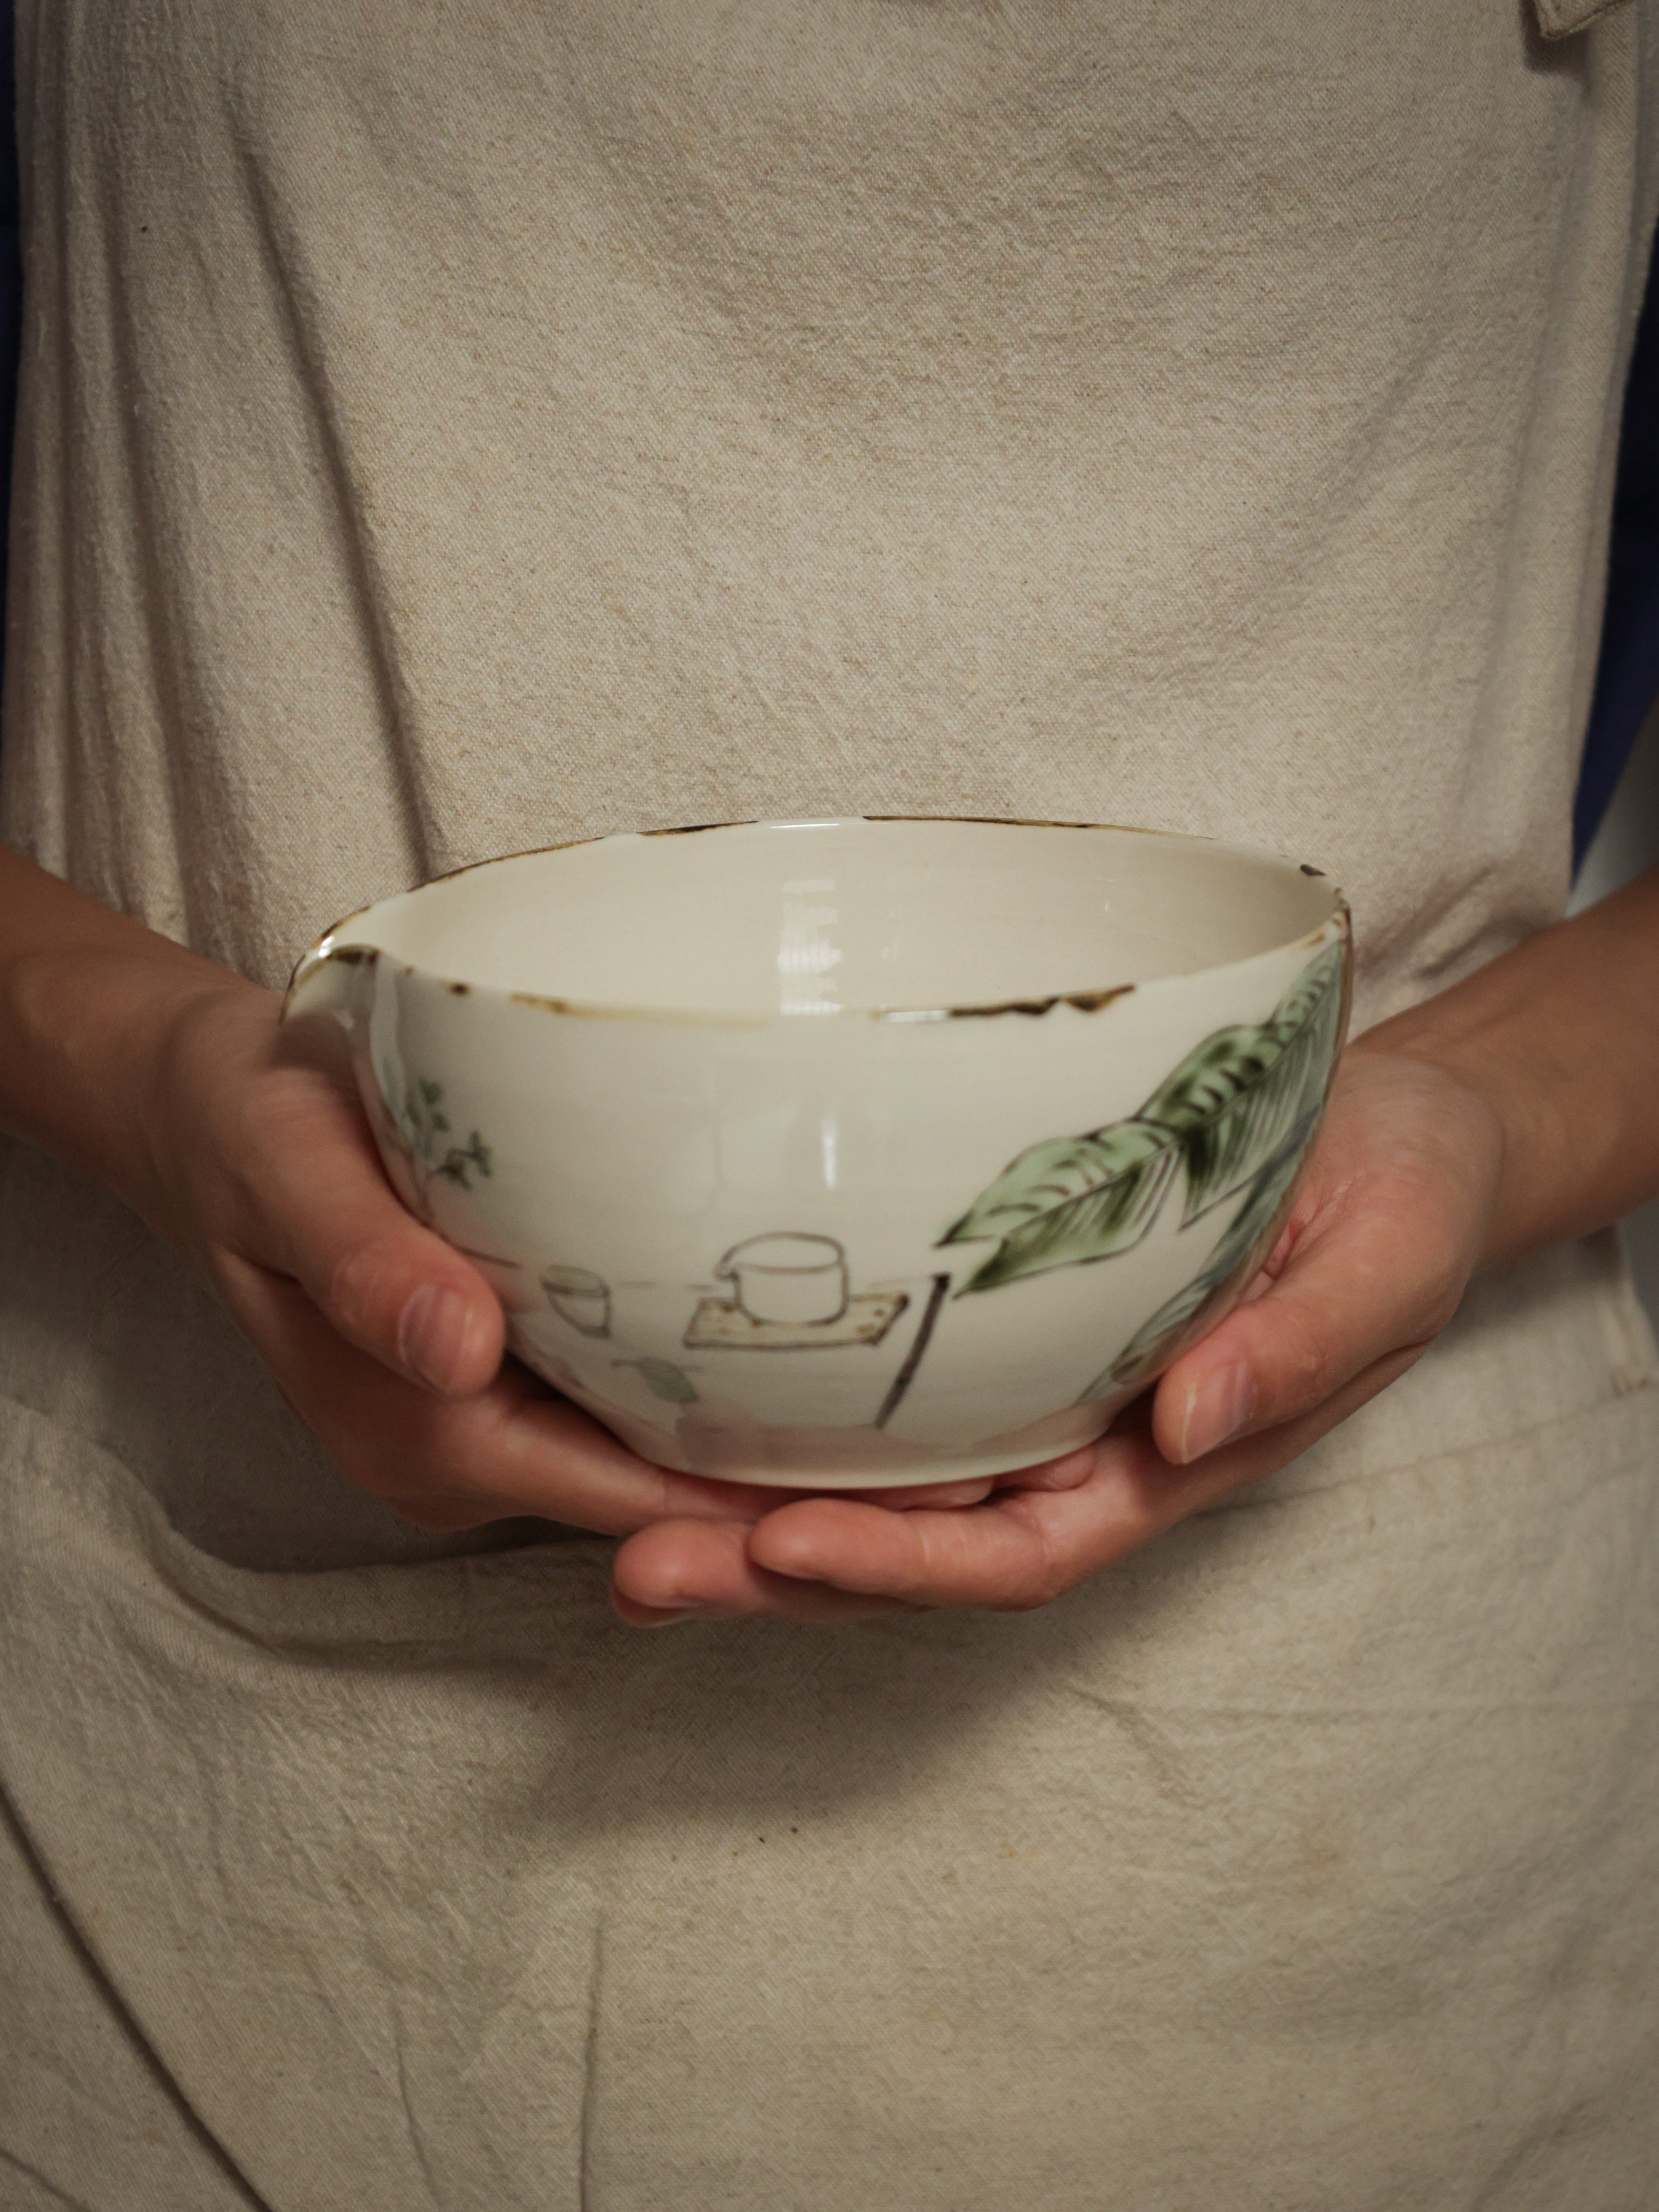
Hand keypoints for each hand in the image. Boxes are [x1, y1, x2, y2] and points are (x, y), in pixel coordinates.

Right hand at [122, 973, 997, 1540]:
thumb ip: (364, 1260)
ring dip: (774, 1458)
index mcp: (417, 1429)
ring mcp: (485, 1427)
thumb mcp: (286, 1166)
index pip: (620, 1491)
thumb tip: (457, 1352)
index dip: (756, 1504)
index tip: (898, 1499)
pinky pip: (629, 1413)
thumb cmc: (250, 1121)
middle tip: (975, 1471)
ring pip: (652, 1464)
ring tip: (942, 1433)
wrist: (212, 1111)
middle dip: (797, 1500)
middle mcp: (460, 1452)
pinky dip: (718, 1400)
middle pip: (655, 1501)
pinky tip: (823, 1370)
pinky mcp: (505, 1384)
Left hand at [608, 1044, 1506, 1622]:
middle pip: (908, 1540)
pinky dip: (775, 1399)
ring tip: (599, 1500)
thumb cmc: (1401, 1197)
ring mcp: (1021, 1388)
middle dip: (770, 1568)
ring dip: (738, 1500)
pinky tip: (667, 1387)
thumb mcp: (1387, 1267)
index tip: (783, 1546)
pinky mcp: (986, 1314)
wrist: (1388, 1128)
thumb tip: (1186, 1423)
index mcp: (1161, 1466)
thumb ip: (1298, 1353)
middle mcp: (1072, 1446)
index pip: (1017, 1555)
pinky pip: (877, 1381)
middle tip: (628, 1563)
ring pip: (868, 1473)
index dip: (901, 1565)